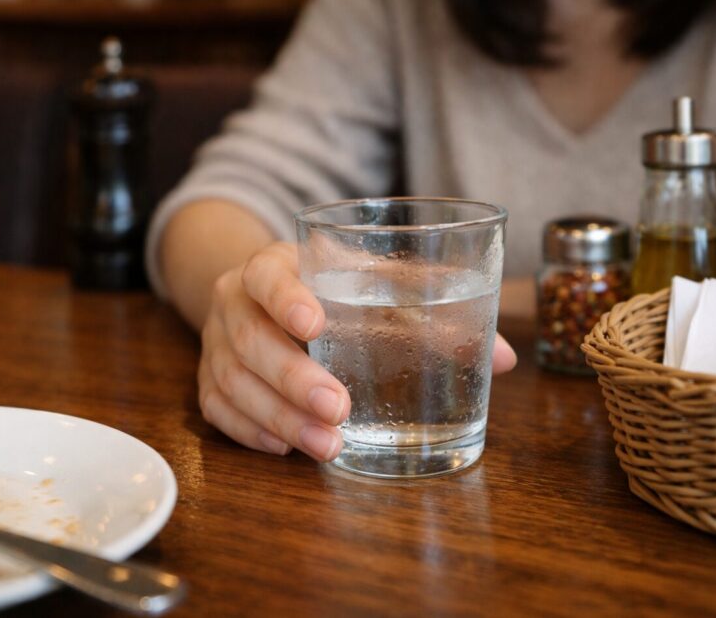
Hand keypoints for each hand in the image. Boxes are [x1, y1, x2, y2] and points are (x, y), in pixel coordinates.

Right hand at [197, 241, 518, 460]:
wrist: (255, 289)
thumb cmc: (328, 283)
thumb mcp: (371, 278)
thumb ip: (431, 305)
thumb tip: (505, 358)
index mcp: (273, 264)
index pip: (268, 275)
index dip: (286, 298)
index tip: (316, 323)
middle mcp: (235, 302)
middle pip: (250, 340)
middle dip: (294, 377)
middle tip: (340, 408)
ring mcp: (216, 344)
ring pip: (232, 383)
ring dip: (279, 418)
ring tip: (328, 447)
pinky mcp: (210, 380)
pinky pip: (218, 410)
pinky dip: (251, 432)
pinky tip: (287, 450)